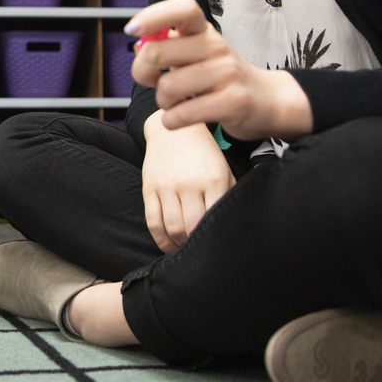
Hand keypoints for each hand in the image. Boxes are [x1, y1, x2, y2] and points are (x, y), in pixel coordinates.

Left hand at [127, 0, 312, 140]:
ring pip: (167, 88)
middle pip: (157, 52)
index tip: (131, 29)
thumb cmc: (222, 76)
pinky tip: (179, 118)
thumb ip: (168, 47)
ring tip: (174, 103)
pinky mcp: (232, 102)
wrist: (266, 101)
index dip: (153, 16)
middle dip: (142, 73)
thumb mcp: (197, 53)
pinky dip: (171, 121)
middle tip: (152, 82)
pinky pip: (182, 114)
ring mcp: (227, 73)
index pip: (182, 9)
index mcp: (204, 31)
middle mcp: (216, 47)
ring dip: (162, 102)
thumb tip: (138, 45)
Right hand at [141, 111, 235, 252]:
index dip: (214, 237)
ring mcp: (167, 186)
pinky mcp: (150, 189)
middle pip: (191, 227)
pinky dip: (160, 239)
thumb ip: (229, 194)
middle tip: (200, 250)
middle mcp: (189, 184)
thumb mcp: (223, 170)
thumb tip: (232, 223)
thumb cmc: (203, 154)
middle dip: (195, 243)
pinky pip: (153, 221)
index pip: (214, 218)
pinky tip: (168, 245)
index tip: (216, 245)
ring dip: (179, 244)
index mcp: (213, 180)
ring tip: (185, 248)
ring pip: (172, 227)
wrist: (174, 132)